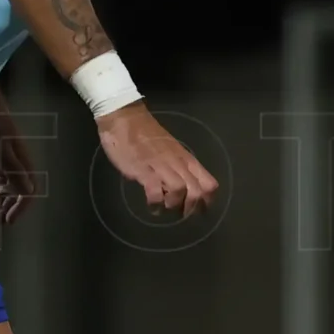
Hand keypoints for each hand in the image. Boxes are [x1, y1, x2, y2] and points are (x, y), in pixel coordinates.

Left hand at [0, 101, 39, 227]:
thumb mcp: (1, 149)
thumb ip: (14, 170)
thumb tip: (30, 191)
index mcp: (22, 163)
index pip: (27, 191)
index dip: (20, 208)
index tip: (8, 220)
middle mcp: (15, 166)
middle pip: (16, 194)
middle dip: (8, 210)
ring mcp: (2, 164)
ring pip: (4, 192)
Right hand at [97, 103, 218, 217]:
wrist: (125, 118)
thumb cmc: (147, 134)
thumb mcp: (170, 150)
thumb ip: (176, 167)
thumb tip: (179, 189)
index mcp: (186, 159)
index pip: (209, 184)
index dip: (207, 201)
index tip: (199, 210)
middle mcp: (177, 163)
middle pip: (197, 191)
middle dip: (192, 209)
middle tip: (181, 215)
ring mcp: (160, 166)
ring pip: (180, 191)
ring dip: (174, 205)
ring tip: (165, 208)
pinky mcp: (143, 169)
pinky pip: (155, 191)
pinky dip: (155, 203)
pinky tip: (152, 206)